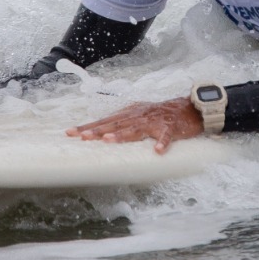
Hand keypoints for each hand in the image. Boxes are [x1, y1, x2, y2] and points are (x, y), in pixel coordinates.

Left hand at [66, 96, 203, 153]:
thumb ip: (122, 121)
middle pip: (115, 124)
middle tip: (83, 137)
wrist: (187, 108)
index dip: (88, 126)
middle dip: (98, 130)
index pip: (105, 121)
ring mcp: (154, 121)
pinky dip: (162, 143)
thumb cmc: (160, 114)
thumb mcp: (138, 114)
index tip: (71, 132)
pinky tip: (157, 150)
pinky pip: (166, 137)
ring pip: (136, 129)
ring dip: (123, 135)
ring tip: (109, 141)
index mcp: (130, 114)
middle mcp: (138, 116)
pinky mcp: (170, 128)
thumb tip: (101, 130)